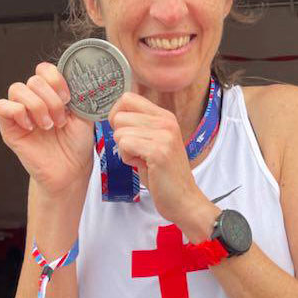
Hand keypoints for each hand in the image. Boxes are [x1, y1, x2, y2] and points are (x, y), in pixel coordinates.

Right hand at [0, 62, 92, 195]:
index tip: (68, 98)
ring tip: (48, 126)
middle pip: (33, 80)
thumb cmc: (76, 143)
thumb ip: (78, 94)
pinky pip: (1, 106)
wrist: (71, 169)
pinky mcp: (8, 127)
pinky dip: (18, 112)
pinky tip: (31, 127)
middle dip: (51, 99)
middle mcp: (34, 99)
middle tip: (60, 119)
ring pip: (17, 89)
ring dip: (37, 106)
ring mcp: (20, 112)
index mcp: (51, 93)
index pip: (44, 70)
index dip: (55, 79)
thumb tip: (77, 78)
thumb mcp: (84, 115)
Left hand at [108, 93, 207, 225]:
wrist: (183, 199)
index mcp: (164, 116)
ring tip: (142, 160)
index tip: (125, 133)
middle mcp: (166, 121)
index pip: (127, 98)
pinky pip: (125, 145)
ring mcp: (164, 135)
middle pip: (119, 116)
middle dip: (120, 136)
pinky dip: (128, 159)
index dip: (117, 116)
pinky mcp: (159, 151)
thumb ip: (138, 127)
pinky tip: (142, 165)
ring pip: (119, 132)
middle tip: (137, 151)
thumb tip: (114, 115)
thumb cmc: (163, 174)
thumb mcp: (153, 142)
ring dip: (124, 150)